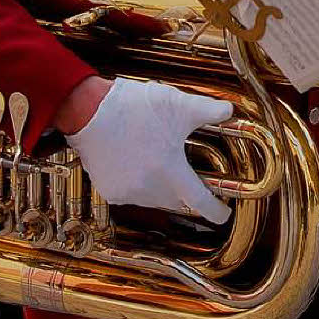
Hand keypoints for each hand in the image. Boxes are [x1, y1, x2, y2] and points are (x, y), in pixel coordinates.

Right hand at [64, 77, 232, 223]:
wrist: (90, 110)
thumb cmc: (135, 107)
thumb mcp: (179, 104)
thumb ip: (208, 110)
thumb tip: (229, 112)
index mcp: (171, 171)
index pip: (199, 201)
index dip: (215, 211)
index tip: (222, 215)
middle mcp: (149, 188)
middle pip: (177, 200)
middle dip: (186, 192)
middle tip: (190, 176)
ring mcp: (127, 192)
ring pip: (154, 198)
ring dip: (163, 187)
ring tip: (161, 162)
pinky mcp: (109, 190)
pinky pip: (133, 194)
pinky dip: (141, 184)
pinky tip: (139, 163)